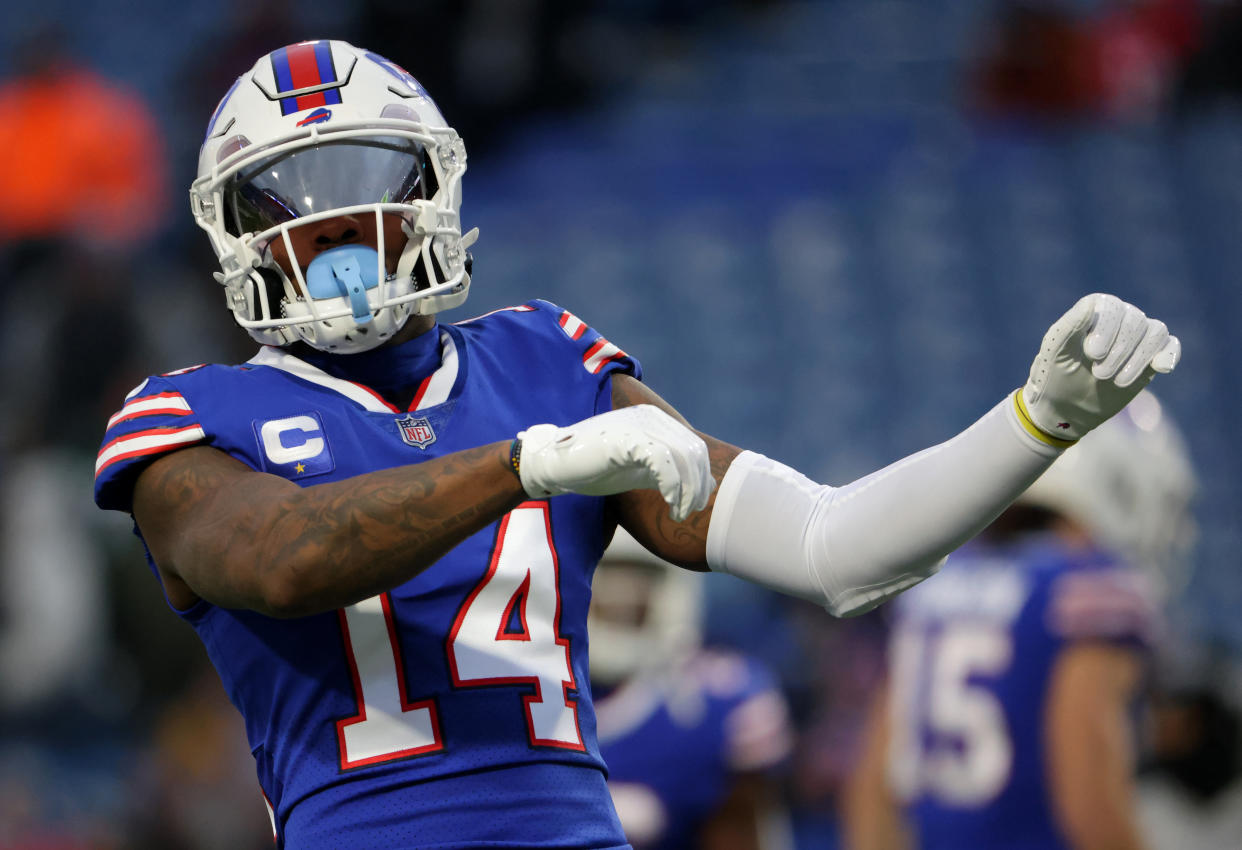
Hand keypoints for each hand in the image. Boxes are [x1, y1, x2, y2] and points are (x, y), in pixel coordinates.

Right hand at [517, 405, 713, 520]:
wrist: (554, 466)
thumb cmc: (594, 469)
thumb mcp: (639, 471)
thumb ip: (670, 474)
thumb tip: (709, 484)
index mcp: (655, 420)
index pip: (695, 447)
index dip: (700, 478)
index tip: (691, 506)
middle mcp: (650, 416)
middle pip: (694, 451)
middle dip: (696, 487)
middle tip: (684, 513)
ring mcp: (638, 425)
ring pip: (683, 456)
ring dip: (686, 490)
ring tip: (677, 513)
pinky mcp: (626, 438)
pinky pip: (663, 461)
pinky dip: (672, 486)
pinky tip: (667, 502)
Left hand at [1020, 293, 1179, 441]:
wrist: (1067, 406)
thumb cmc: (1055, 375)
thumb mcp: (1056, 353)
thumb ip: (1070, 326)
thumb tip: (1090, 305)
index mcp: (1094, 311)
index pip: (1111, 305)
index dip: (1107, 328)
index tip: (1092, 354)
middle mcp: (1119, 318)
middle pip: (1135, 320)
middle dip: (1120, 351)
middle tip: (1099, 374)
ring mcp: (1137, 337)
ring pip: (1156, 332)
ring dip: (1139, 358)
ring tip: (1117, 381)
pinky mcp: (1151, 357)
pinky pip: (1171, 346)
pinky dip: (1170, 354)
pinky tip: (1161, 368)